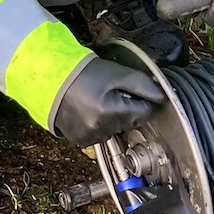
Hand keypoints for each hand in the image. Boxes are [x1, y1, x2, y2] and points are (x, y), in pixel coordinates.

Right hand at [51, 56, 165, 146]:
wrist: (50, 78)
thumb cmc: (83, 73)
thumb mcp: (117, 73)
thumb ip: (143, 85)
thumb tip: (163, 97)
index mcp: (111, 112)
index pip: (145, 113)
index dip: (141, 100)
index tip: (130, 91)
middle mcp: (101, 129)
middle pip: (131, 123)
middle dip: (127, 108)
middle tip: (110, 93)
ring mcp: (90, 137)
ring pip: (117, 130)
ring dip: (114, 118)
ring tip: (98, 101)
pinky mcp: (81, 141)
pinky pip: (100, 135)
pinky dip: (100, 125)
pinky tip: (90, 111)